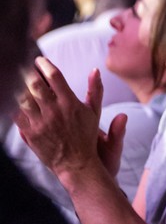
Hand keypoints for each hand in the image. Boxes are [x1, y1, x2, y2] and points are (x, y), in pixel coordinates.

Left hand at [14, 59, 125, 182]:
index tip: (39, 60)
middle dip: (27, 72)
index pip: (54, 76)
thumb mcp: (94, 112)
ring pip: (23, 97)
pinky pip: (16, 114)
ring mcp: (41, 122)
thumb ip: (95, 90)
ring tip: (17, 80)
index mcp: (70, 103)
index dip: (44, 64)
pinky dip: (12, 104)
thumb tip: (95, 70)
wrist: (77, 163)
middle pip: (35, 84)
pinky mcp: (30, 132)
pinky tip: (13, 98)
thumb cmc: (86, 136)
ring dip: (18, 86)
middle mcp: (55, 111)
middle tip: (24, 67)